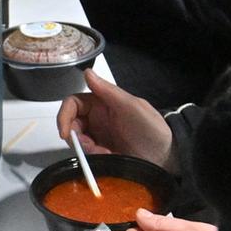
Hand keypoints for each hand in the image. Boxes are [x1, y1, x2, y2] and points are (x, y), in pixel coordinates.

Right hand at [56, 69, 175, 167]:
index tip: (65, 132)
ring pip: (78, 141)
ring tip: (103, 153)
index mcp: (103, 103)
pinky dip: (93, 158)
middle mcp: (98, 119)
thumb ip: (109, 91)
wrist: (166, 158)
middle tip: (88, 147)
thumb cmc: (152, 129)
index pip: (73, 103)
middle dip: (74, 137)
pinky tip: (108, 158)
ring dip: (85, 149)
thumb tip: (87, 72)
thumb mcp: (132, 107)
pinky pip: (88, 155)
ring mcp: (100, 137)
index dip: (64, 115)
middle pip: (72, 124)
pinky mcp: (103, 153)